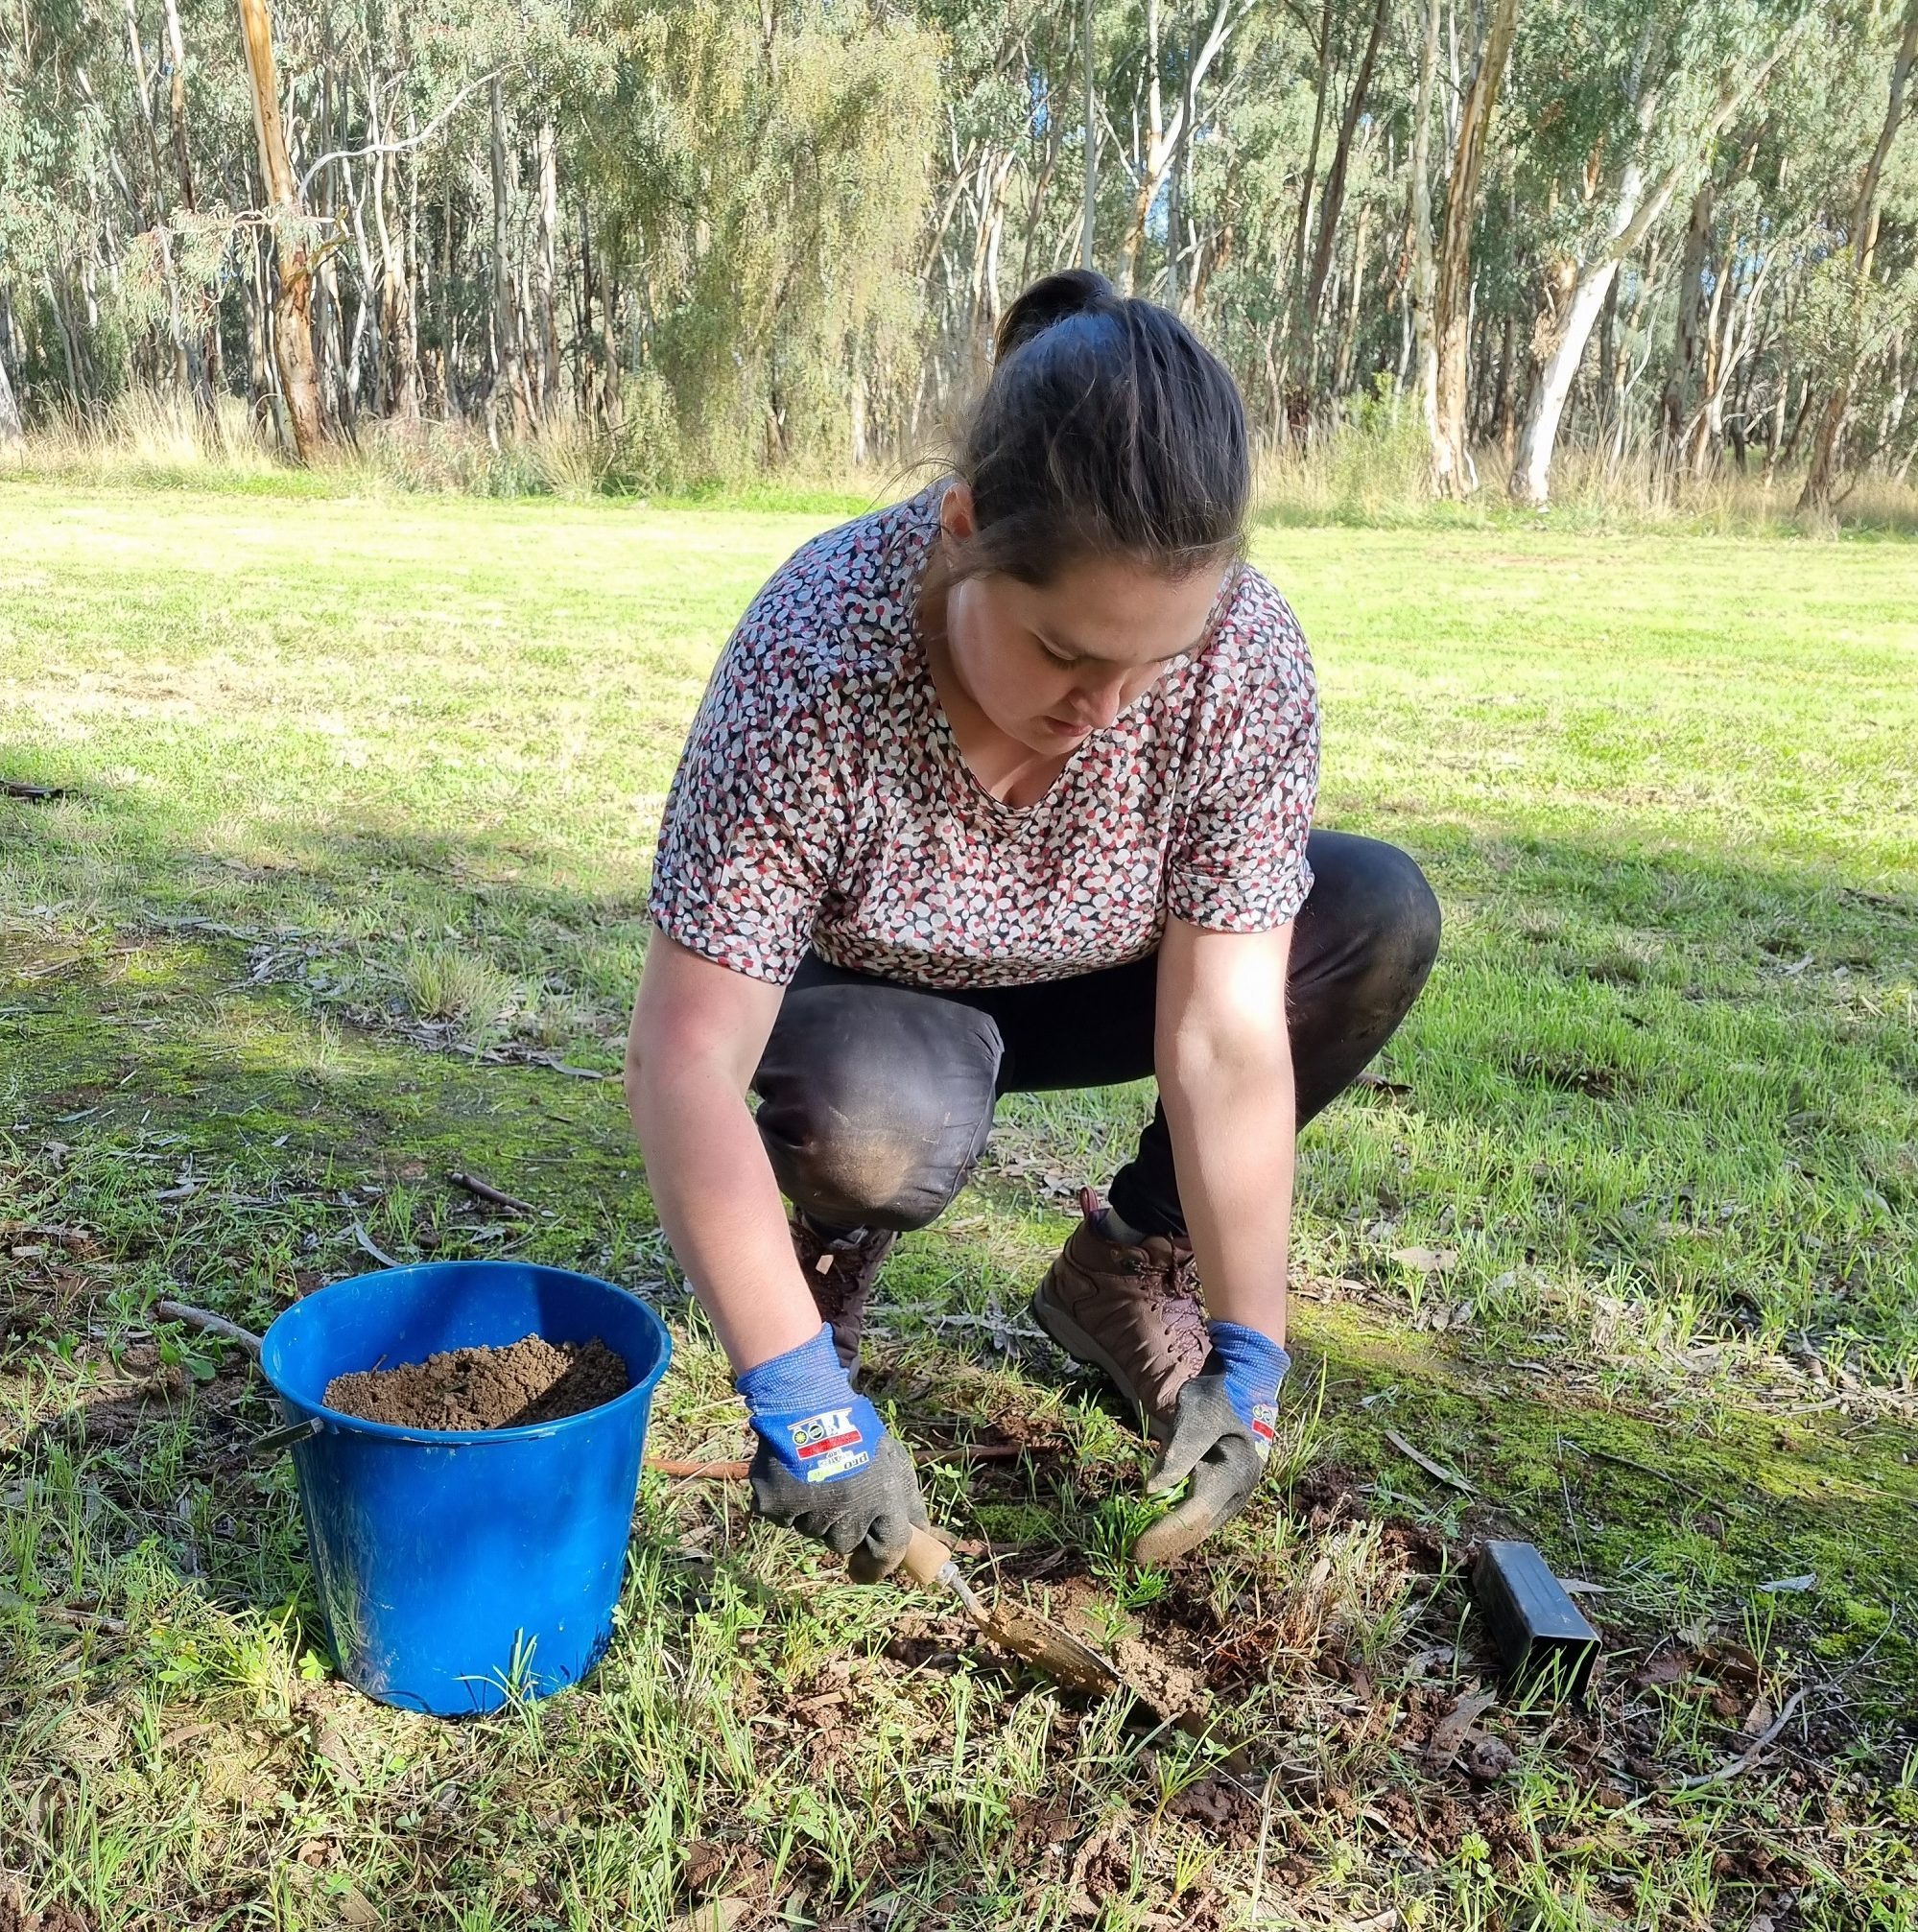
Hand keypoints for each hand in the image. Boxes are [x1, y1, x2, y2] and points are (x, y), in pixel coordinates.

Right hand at [748, 1430, 929, 1581]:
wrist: (804, 1402)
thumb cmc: (856, 1431)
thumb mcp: (894, 1461)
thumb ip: (909, 1503)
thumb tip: (924, 1538)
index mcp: (883, 1498)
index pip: (889, 1550)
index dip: (879, 1566)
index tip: (865, 1569)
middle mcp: (848, 1511)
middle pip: (845, 1543)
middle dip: (843, 1526)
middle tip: (839, 1491)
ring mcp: (810, 1511)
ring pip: (814, 1531)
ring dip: (816, 1513)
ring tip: (815, 1474)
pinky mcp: (777, 1508)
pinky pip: (786, 1520)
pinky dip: (788, 1504)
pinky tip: (792, 1475)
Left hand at [1132, 1321, 1288, 1565]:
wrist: (1244, 1388)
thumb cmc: (1216, 1397)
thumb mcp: (1194, 1413)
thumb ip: (1178, 1451)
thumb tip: (1152, 1490)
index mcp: (1233, 1474)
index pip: (1194, 1516)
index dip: (1165, 1533)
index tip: (1138, 1546)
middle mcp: (1239, 1492)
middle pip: (1199, 1530)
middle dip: (1167, 1544)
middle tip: (1134, 1556)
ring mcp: (1237, 1495)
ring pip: (1203, 1528)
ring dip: (1174, 1540)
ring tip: (1144, 1550)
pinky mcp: (1229, 1493)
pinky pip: (1204, 1519)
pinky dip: (1182, 1528)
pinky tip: (1161, 1532)